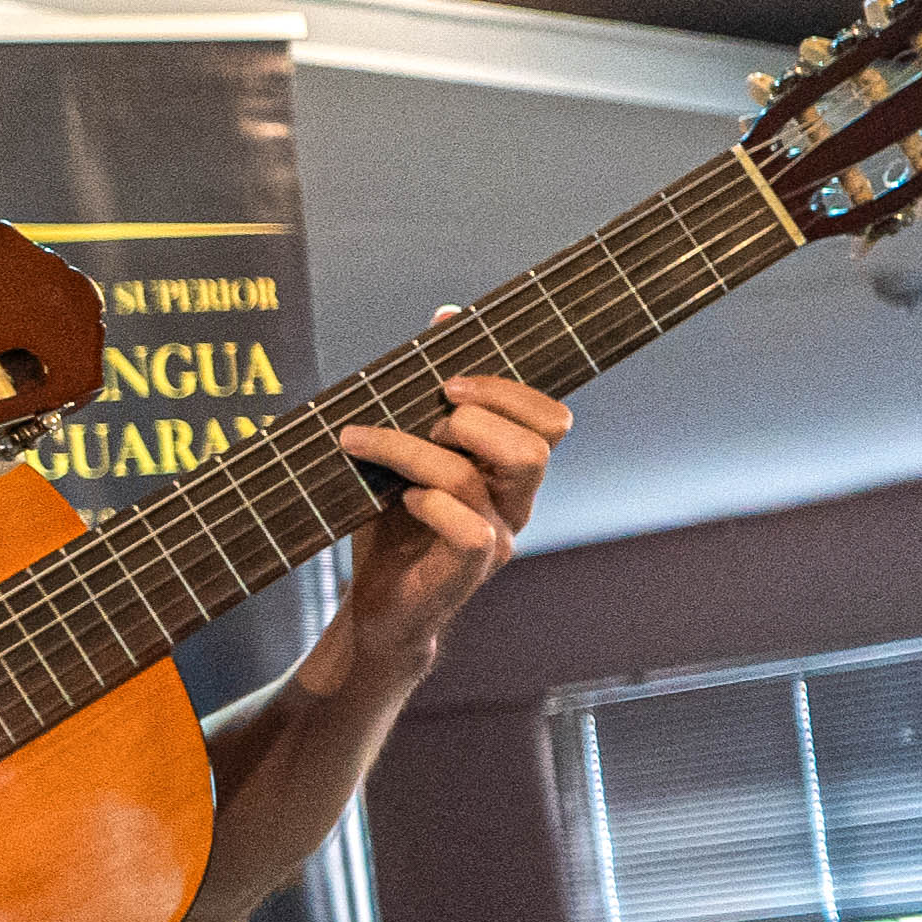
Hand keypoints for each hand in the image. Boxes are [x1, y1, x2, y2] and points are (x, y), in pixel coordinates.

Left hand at [327, 325, 566, 678]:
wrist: (378, 607)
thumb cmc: (394, 526)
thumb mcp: (407, 450)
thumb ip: (430, 391)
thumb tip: (448, 315)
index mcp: (509, 468)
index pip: (550, 418)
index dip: (507, 388)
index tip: (446, 379)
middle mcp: (515, 501)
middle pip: (538, 445)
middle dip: (478, 414)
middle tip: (428, 413)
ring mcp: (497, 538)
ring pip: (481, 476)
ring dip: (418, 449)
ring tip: (371, 445)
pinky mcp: (468, 571)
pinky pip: (468, 527)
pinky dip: (430, 503)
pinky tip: (401, 501)